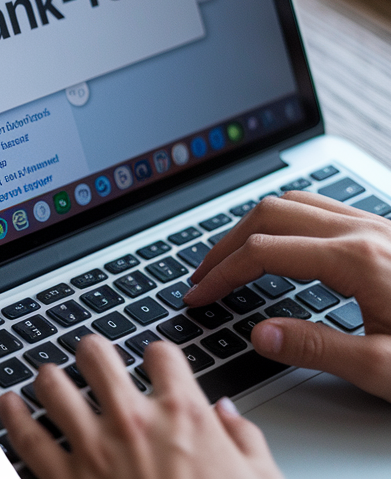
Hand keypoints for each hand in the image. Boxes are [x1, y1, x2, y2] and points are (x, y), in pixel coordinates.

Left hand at [0, 334, 281, 478]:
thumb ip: (245, 441)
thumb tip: (227, 415)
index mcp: (184, 417)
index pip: (161, 355)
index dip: (158, 357)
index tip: (154, 364)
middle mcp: (133, 423)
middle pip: (96, 356)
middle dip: (93, 353)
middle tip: (91, 359)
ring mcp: (93, 449)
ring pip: (52, 386)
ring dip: (49, 380)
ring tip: (47, 379)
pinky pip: (25, 437)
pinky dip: (11, 417)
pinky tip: (7, 407)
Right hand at [185, 190, 390, 399]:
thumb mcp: (388, 368)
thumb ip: (318, 349)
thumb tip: (260, 334)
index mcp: (358, 261)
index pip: (263, 252)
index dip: (220, 273)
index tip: (199, 296)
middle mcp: (367, 233)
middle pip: (269, 213)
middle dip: (226, 243)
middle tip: (202, 275)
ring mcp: (380, 227)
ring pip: (295, 201)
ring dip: (254, 225)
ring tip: (232, 257)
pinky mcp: (390, 232)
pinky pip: (323, 207)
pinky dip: (286, 220)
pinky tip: (284, 245)